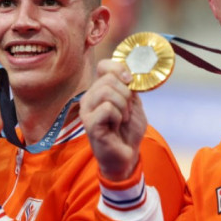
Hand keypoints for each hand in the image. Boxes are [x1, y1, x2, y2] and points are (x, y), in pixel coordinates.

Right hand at [80, 59, 146, 181]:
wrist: (127, 155)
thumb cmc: (128, 130)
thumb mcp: (133, 103)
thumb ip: (130, 87)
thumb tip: (130, 71)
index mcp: (99, 89)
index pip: (104, 65)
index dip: (119, 69)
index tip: (130, 81)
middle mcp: (89, 97)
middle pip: (109, 79)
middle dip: (126, 94)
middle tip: (126, 110)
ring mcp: (87, 111)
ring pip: (107, 92)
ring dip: (123, 106)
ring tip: (121, 119)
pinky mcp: (89, 124)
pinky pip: (107, 108)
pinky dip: (118, 117)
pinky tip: (115, 126)